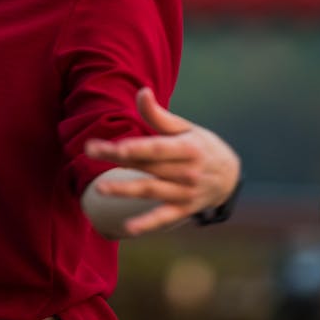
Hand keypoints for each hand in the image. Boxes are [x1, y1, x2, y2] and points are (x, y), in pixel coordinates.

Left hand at [84, 87, 240, 235]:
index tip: (113, 145)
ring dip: (125, 190)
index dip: (135, 147)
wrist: (230, 176)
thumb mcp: (186, 128)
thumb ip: (159, 115)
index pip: (155, 148)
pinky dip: (147, 223)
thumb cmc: (201, 146)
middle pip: (147, 166)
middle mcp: (187, 172)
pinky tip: (128, 228)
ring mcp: (185, 193)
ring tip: (99, 189)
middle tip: (89, 150)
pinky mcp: (183, 209)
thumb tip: (142, 91)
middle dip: (117, 158)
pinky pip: (163, 217)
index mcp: (188, 148)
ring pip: (150, 191)